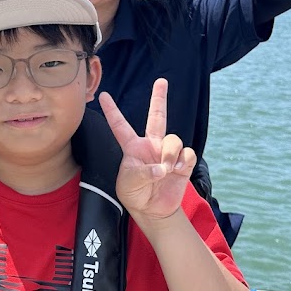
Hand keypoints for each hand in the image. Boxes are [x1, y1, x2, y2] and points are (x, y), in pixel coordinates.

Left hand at [99, 80, 195, 221]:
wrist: (153, 209)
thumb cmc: (135, 194)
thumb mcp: (128, 183)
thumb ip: (142, 174)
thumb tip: (162, 168)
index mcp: (132, 147)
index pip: (120, 126)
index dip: (112, 111)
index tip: (102, 95)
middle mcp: (151, 145)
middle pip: (157, 116)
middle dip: (159, 98)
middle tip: (161, 81)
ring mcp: (167, 152)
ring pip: (174, 139)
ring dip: (170, 155)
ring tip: (166, 170)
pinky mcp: (183, 162)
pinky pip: (188, 153)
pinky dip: (183, 162)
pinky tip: (178, 171)